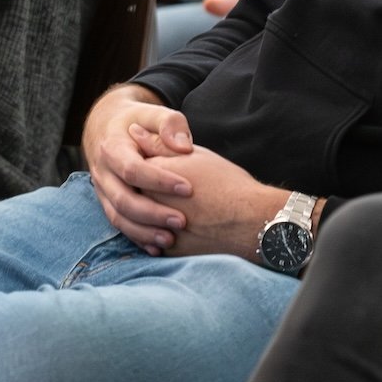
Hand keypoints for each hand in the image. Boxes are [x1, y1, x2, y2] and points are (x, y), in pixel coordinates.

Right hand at [82, 84, 195, 251]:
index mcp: (112, 149)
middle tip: (182, 221)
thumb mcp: (153, 113)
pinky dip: (137, 238)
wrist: (108, 127)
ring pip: (117, 217)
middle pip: (122, 199)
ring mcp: (102, 191)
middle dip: (152, 213)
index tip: (189, 188)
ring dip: (143, 232)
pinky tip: (158, 249)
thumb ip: (170, 124)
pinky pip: (119, 225)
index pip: (133, 169)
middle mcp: (102, 173)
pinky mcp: (108, 203)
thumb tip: (184, 148)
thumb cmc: (139, 121)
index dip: (160, 180)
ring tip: (171, 240)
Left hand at [141, 145, 287, 259]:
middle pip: (131, 194)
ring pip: (137, 223)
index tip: (160, 166)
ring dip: (146, 217)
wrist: (250, 220)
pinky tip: (168, 230)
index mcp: (151, 172)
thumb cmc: (226, 182)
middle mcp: (147, 200)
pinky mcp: (166, 250)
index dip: (145, 164)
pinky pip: (151, 244)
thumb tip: (132, 131)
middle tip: (165, 191)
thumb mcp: (193, 155)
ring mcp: (155, 227)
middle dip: (143, 191)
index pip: (133, 166)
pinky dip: (156, 236)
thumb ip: (159, 143)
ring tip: (167, 210)